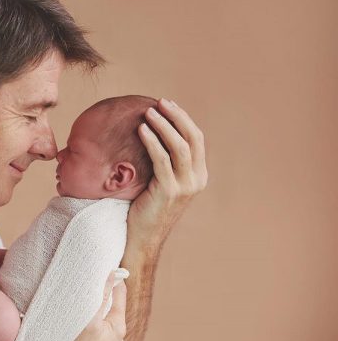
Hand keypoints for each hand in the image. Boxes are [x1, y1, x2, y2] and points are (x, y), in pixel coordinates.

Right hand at [47, 271, 126, 340]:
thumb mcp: (89, 320)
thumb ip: (102, 297)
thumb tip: (113, 274)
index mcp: (118, 326)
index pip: (119, 293)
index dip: (112, 278)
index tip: (102, 265)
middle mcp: (116, 338)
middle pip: (110, 307)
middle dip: (100, 294)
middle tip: (86, 280)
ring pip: (101, 321)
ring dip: (92, 311)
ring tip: (78, 300)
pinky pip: (94, 333)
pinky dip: (87, 325)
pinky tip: (74, 324)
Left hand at [128, 98, 207, 248]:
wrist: (142, 238)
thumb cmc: (145, 209)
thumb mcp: (161, 183)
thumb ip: (165, 164)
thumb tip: (153, 135)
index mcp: (198, 176)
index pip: (197, 140)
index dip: (183, 119)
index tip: (168, 105)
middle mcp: (196, 180)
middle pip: (192, 138)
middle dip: (177, 116)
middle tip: (160, 102)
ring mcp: (185, 186)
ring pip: (179, 146)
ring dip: (164, 125)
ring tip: (148, 112)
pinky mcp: (169, 191)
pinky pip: (161, 159)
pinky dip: (152, 141)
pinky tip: (141, 129)